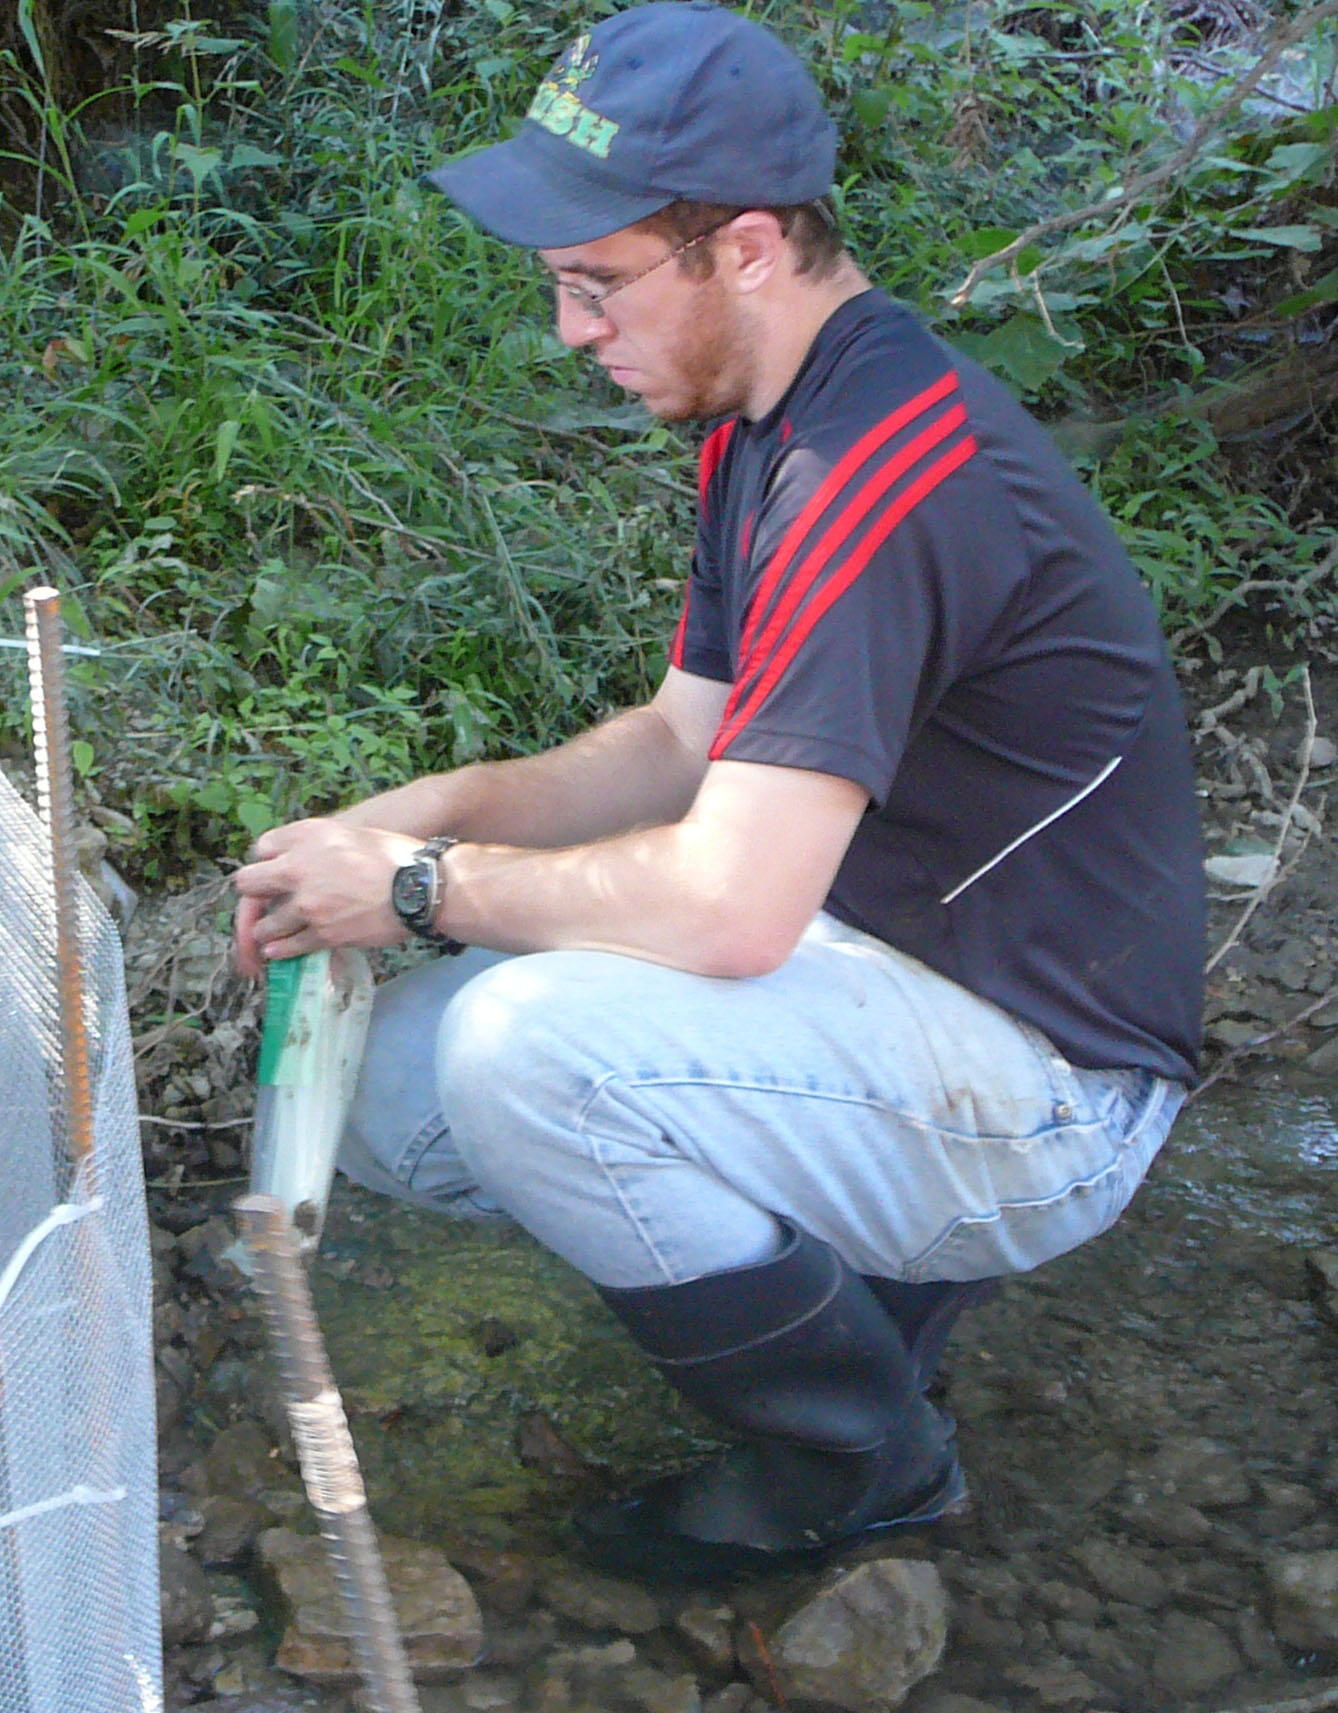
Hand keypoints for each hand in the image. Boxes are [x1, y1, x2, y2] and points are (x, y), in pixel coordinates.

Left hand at [233, 818, 420, 977]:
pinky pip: (288, 946)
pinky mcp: (322, 933)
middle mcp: (299, 868)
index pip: (262, 847)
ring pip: (264, 923)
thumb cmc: (393, 856)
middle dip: (253, 893)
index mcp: (307, 837)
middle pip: (247, 883)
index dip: (267, 861)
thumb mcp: (350, 833)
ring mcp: (308, 904)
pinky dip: (280, 950)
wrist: (419, 888)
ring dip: (263, 929)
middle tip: (262, 901)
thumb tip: (296, 857)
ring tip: (267, 933)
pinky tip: (276, 952)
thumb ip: (316, 842)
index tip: (272, 870)